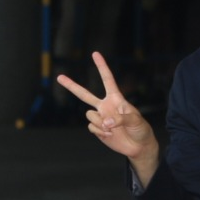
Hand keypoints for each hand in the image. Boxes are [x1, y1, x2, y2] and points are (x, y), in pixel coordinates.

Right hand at [57, 52, 158, 185]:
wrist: (138, 146)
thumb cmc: (141, 129)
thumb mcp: (136, 120)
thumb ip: (121, 119)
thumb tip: (106, 121)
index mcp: (116, 98)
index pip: (107, 79)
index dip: (101, 66)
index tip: (95, 54)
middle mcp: (105, 106)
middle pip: (85, 94)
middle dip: (72, 86)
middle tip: (59, 77)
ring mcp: (101, 117)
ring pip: (89, 115)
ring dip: (100, 123)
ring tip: (113, 128)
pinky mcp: (98, 129)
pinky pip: (91, 127)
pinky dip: (100, 132)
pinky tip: (110, 135)